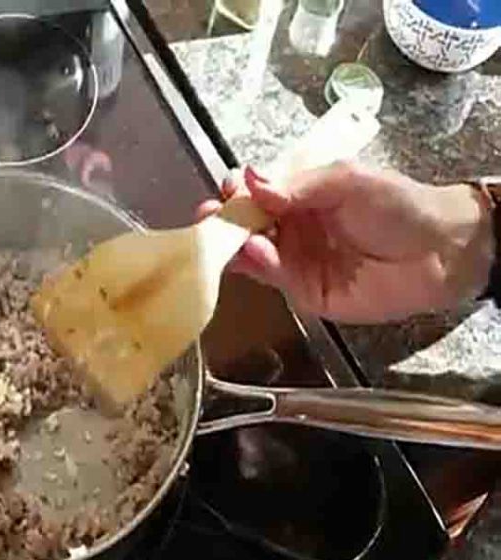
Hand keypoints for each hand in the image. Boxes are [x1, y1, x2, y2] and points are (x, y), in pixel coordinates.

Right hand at [197, 163, 495, 323]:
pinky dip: (259, 264)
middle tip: (208, 216)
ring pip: (251, 253)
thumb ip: (297, 185)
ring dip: (234, 244)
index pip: (256, 193)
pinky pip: (273, 277)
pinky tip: (254, 250)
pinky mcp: (303, 292)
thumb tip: (249, 180)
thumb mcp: (346, 181)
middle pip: (244, 225)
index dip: (236, 190)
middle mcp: (291, 228)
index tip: (225, 188)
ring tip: (227, 234)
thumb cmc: (398, 206)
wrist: (440, 252)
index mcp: (300, 196)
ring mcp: (295, 261)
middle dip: (223, 220)